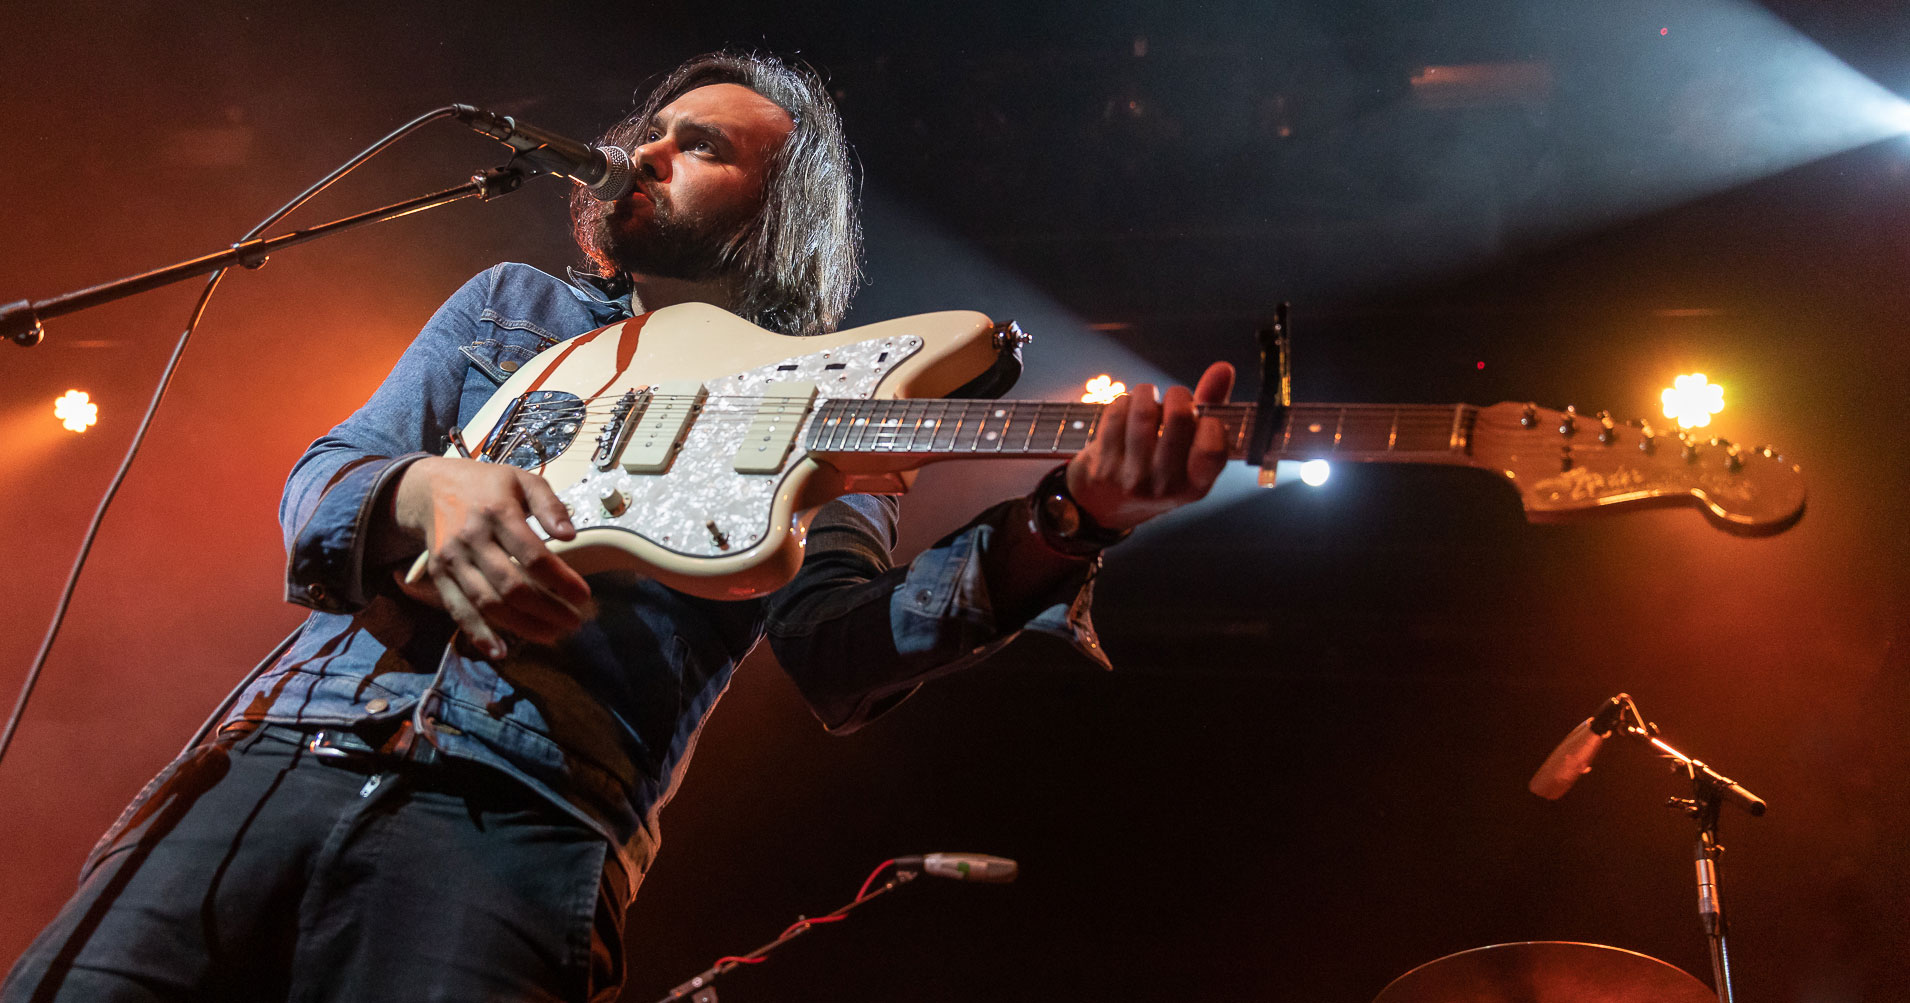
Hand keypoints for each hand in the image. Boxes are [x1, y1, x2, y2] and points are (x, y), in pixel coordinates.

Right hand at [389, 457, 591, 657]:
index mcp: (497, 512)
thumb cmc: (486, 484)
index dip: (561, 580)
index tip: (584, 596)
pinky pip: (458, 610)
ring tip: (551, 635)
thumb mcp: (523, 480)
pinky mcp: (440, 576)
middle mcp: (472, 539)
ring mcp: (453, 560)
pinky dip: (478, 634)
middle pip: (511, 585)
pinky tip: (500, 651)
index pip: (533, 555)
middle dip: (547, 609)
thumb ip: (550, 505)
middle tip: (574, 622)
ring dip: (521, 626)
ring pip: (487, 602)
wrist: (429, 487)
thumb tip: (570, 535)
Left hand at [1065, 361, 1234, 529]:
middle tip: (1175, 397)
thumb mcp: (1189, 452)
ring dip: (1148, 393)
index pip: (1212, 450)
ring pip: (1144, 412)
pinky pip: (1117, 414)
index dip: (1211, 423)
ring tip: (1149, 396)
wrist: (1106, 505)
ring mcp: (1132, 478)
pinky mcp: (1104, 466)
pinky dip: (1125, 401)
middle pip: (1179, 418)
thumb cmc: (1159, 468)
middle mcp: (1165, 487)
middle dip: (1178, 395)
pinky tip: (1128, 408)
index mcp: (1195, 486)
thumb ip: (1211, 408)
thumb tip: (1223, 367)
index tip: (1203, 418)